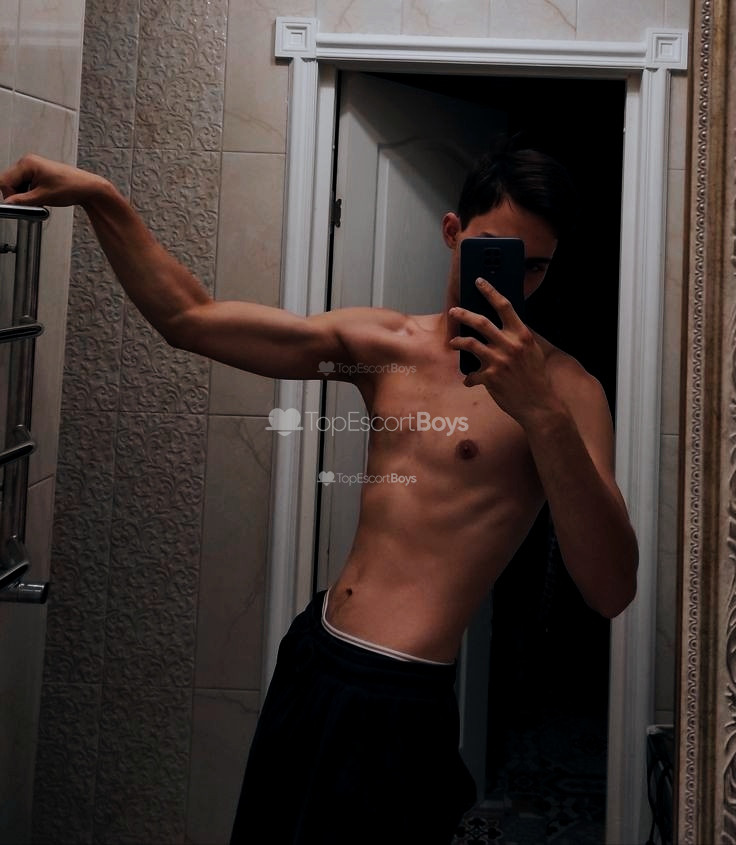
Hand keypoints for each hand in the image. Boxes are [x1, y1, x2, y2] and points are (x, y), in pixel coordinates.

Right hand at [0, 154, 106, 207]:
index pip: (5, 180)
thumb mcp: (43, 197)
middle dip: (17, 195)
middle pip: (10, 182)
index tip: (16, 205)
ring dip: (24, 195)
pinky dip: (29, 193)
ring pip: (17, 184)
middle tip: (30, 204)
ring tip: (39, 199)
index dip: (9, 195)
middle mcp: (28, 162)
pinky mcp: (38, 173)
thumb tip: (8, 204)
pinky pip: (26, 184)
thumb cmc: (71, 187)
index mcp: (27, 163)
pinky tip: (40, 197)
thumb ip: (22, 201)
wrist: (87, 188)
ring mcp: (33, 167)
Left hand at [448, 278, 557, 424]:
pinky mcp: (490, 378)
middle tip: (454, 311)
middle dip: (463, 314)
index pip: (504, 307)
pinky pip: (471, 373)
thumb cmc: (535, 377)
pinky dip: (469, 377)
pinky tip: (469, 380)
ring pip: (470, 343)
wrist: (538, 404)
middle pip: (481, 322)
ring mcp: (499, 361)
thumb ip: (519, 338)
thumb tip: (505, 326)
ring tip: (453, 341)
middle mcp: (510, 345)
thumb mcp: (533, 352)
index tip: (479, 282)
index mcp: (522, 335)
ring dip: (458, 341)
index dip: (490, 292)